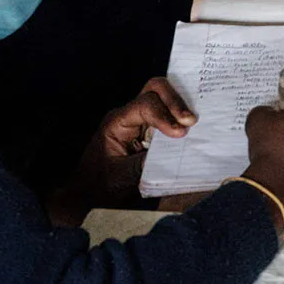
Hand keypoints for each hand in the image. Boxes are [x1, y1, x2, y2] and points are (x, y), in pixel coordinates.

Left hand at [45, 77, 197, 224]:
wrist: (88, 194)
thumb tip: (173, 154)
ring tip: (195, 123)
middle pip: (154, 89)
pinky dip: (180, 116)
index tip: (180, 133)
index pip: (145, 106)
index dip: (165, 115)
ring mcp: (139, 120)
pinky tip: (192, 128)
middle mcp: (128, 115)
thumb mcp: (121, 178)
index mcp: (116, 123)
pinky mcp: (149, 129)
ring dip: (180, 107)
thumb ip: (144, 164)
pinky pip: (167, 113)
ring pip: (163, 97)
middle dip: (175, 101)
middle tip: (192, 121)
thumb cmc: (99, 186)